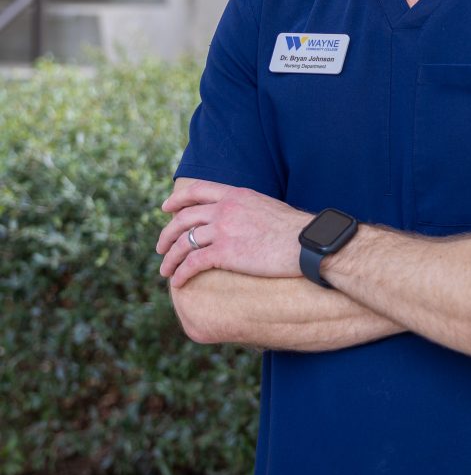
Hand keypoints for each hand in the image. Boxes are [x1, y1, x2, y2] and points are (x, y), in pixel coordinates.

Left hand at [156, 181, 310, 287]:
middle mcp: (225, 209)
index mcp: (236, 195)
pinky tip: (178, 283)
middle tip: (160, 246)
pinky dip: (181, 274)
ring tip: (165, 270)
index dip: (177, 199)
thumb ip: (246, 209)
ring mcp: (223, 230)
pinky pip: (193, 263)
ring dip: (170, 257)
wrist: (306, 243)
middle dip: (167, 233)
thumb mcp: (266, 207)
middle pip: (183, 217)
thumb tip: (239, 218)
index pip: (197, 191)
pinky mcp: (225, 253)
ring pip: (184, 242)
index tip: (166, 208)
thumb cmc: (294, 230)